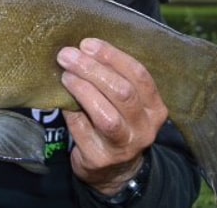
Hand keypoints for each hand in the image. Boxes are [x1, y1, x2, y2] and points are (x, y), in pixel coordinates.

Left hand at [57, 38, 167, 195]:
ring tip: (65, 75)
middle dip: (92, 69)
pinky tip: (61, 98)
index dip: (112, 56)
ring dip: (83, 89)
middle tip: (68, 55)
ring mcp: (124, 147)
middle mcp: (144, 128)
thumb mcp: (126, 104)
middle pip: (122, 92)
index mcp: (155, 108)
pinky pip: (82, 129)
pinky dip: (70, 111)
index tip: (87, 44)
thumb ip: (113, 80)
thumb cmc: (117, 124)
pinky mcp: (100, 159)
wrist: (114, 172)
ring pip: (105, 114)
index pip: (139, 75)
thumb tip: (82, 50)